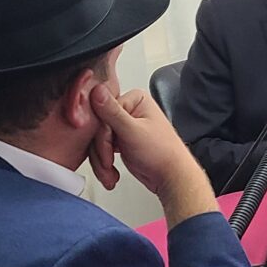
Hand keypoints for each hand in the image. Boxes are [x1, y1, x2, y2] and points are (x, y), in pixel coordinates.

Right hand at [89, 85, 215, 223]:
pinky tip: (111, 172)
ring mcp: (123, 126)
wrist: (170, 176)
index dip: (102, 134)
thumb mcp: (133, 131)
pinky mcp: (120, 141)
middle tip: (108, 163)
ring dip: (101, 161)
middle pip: (98, 128)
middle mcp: (129, 110)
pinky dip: (103, 164)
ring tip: (110, 172)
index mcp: (135, 100)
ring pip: (96, 142)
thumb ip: (112, 112)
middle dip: (101, 151)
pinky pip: (100, 150)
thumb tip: (97, 90)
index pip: (102, 112)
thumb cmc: (162, 154)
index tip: (108, 148)